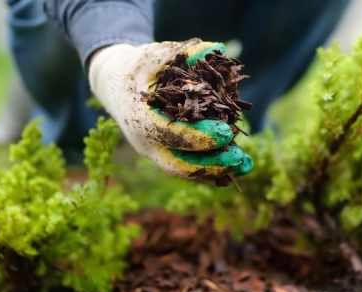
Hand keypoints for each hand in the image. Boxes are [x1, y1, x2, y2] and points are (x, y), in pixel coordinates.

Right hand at [89, 39, 252, 181]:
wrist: (115, 86)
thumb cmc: (137, 68)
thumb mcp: (154, 55)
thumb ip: (183, 52)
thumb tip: (217, 49)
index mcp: (140, 119)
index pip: (170, 134)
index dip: (199, 137)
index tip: (226, 133)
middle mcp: (146, 143)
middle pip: (178, 165)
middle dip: (210, 165)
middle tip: (240, 158)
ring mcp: (155, 153)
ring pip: (185, 171)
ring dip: (216, 172)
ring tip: (247, 166)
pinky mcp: (165, 156)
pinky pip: (189, 169)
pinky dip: (213, 171)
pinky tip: (238, 167)